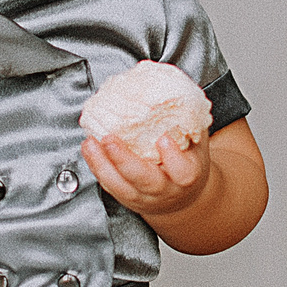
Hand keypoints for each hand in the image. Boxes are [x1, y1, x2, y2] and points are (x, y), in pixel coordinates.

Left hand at [82, 129, 212, 219]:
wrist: (183, 196)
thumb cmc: (189, 163)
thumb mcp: (196, 143)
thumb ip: (188, 122)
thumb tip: (174, 88)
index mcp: (187, 176)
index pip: (183, 172)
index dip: (173, 156)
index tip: (163, 138)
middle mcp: (165, 190)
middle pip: (145, 181)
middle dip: (125, 161)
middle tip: (110, 140)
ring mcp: (144, 196)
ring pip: (121, 187)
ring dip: (102, 164)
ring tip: (91, 143)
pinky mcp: (126, 197)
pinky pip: (109, 185)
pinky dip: (96, 166)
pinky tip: (90, 149)